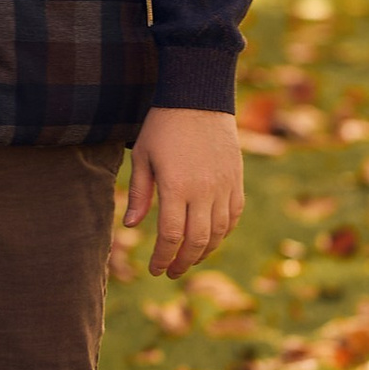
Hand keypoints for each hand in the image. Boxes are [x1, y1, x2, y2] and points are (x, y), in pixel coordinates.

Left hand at [122, 109, 243, 280]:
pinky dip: (223, 233)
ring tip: (188, 260)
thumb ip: (140, 194)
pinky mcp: (236, 180)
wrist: (199, 97)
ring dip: (203, 252)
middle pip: (196, 241)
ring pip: (218, 233)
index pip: (172, 236)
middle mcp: (204, 191)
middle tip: (171, 272)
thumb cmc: (164, 125)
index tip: (155, 270)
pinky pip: (233, 216)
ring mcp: (224, 186)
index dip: (163, 258)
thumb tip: (132, 227)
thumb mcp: (143, 157)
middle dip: (182, 262)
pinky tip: (211, 239)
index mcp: (177, 186)